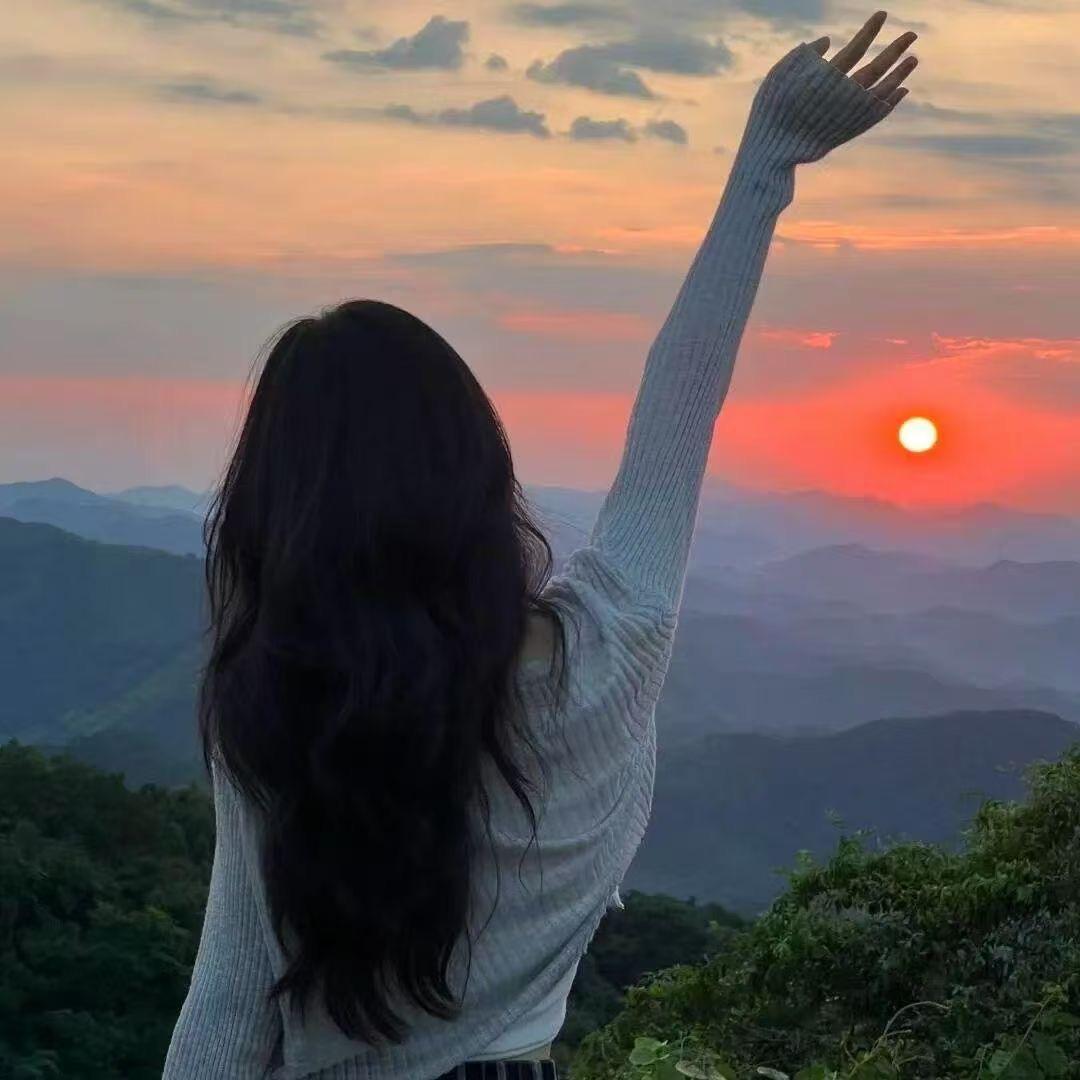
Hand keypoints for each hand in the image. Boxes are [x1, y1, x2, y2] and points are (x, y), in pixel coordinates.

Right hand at [743, 9, 921, 164]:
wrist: (774, 151)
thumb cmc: (771, 110)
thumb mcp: (779, 75)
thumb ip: (802, 56)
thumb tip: (827, 40)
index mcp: (828, 77)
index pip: (856, 48)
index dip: (870, 30)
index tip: (882, 14)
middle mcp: (845, 95)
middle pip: (878, 67)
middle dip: (896, 50)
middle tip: (912, 35)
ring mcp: (851, 115)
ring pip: (883, 91)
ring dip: (900, 74)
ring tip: (913, 59)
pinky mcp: (851, 131)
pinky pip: (878, 114)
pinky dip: (891, 102)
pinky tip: (901, 91)